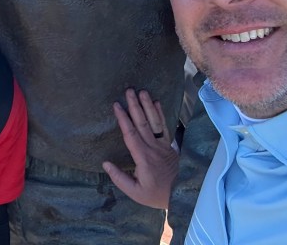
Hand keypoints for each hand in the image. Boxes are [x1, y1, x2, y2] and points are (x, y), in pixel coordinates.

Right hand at [101, 88, 178, 209]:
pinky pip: (164, 127)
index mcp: (143, 158)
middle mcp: (153, 148)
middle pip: (142, 123)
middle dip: (135, 106)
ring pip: (154, 122)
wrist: (182, 195)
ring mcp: (162, 145)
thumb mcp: (135, 192)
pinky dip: (160, 114)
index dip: (123, 119)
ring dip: (147, 106)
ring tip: (142, 92)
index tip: (116, 105)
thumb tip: (105, 163)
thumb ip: (119, 178)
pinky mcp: (169, 146)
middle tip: (129, 90)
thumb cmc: (155, 194)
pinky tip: (156, 103)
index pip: (131, 134)